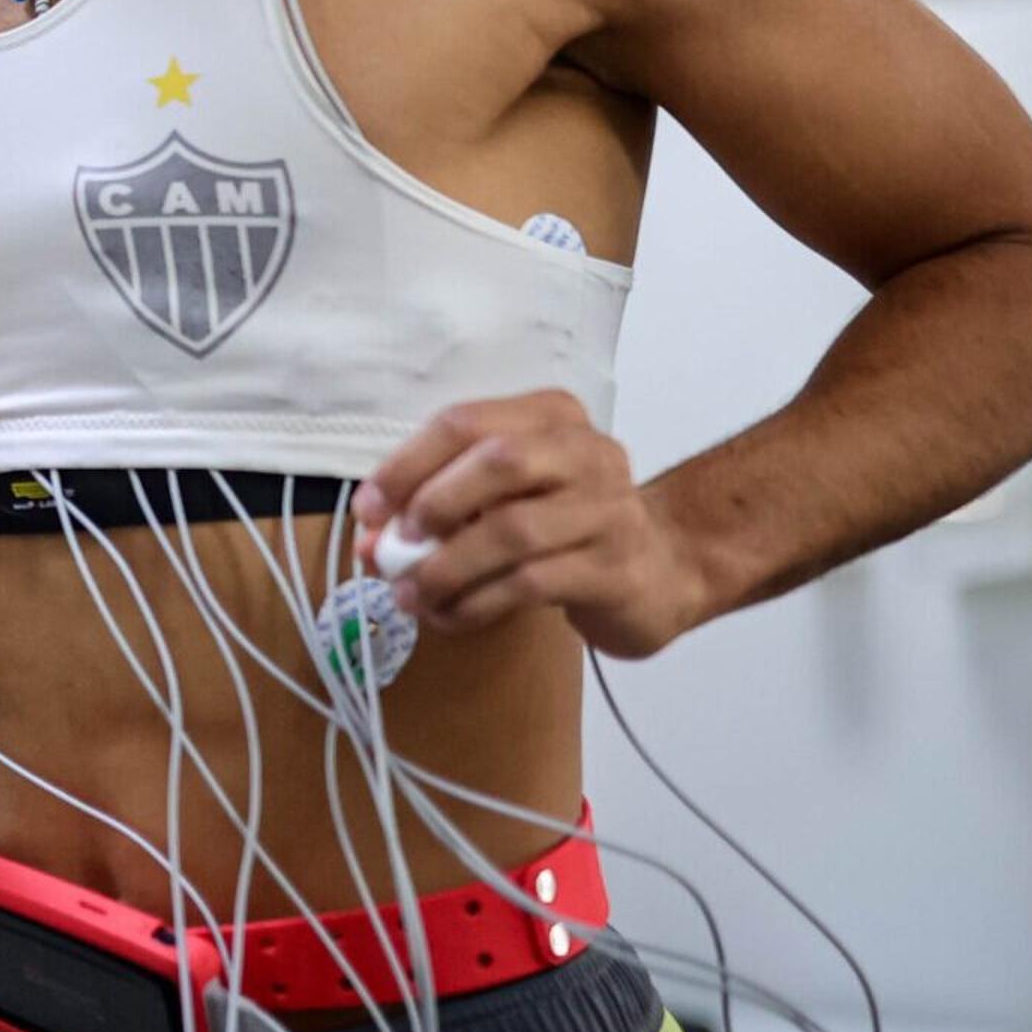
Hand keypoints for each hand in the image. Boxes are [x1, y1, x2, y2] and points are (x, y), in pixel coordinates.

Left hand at [354, 391, 709, 659]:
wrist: (662, 569)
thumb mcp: (507, 497)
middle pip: (497, 463)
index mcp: (551, 417)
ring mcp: (609, 510)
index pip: (466, 422)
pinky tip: (451, 614)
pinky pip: (532, 583)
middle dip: (432, 505)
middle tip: (394, 547)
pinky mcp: (614, 570)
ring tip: (411, 594)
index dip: (407, 465)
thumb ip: (442, 505)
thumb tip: (370, 537)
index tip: (369, 509)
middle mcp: (586, 452)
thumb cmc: (567, 524)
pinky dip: (477, 602)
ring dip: (446, 568)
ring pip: (513, 531)